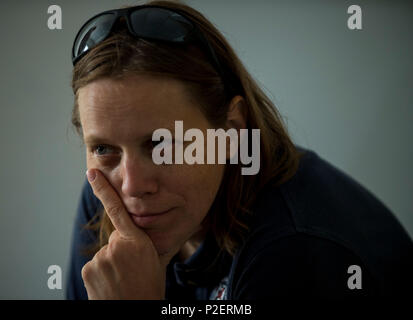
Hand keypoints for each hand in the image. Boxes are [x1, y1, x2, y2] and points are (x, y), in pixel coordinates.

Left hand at [81, 169, 167, 299]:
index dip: (103, 189)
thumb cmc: (149, 285)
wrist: (136, 308)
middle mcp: (117, 247)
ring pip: (104, 253)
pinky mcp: (89, 270)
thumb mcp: (156, 259)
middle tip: (130, 268)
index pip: (117, 208)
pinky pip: (95, 265)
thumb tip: (161, 225)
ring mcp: (101, 259)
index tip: (91, 173)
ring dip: (111, 263)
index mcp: (137, 241)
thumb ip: (150, 240)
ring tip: (122, 278)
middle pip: (114, 239)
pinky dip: (101, 273)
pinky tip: (111, 283)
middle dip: (120, 250)